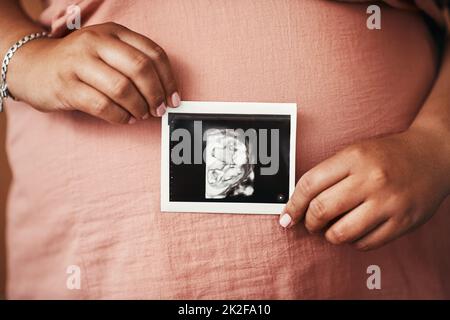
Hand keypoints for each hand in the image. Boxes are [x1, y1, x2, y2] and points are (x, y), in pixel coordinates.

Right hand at [7, 22, 180, 123]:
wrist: (33, 66)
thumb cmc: (80, 63)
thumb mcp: (107, 51)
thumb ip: (134, 64)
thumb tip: (166, 93)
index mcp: (113, 31)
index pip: (153, 53)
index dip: (169, 79)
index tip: (173, 99)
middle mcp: (96, 42)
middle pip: (140, 69)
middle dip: (156, 94)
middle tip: (159, 110)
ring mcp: (78, 63)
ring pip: (122, 88)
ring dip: (139, 107)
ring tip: (140, 115)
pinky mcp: (66, 86)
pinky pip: (102, 105)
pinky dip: (120, 116)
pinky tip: (124, 119)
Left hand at [279, 126, 449, 250]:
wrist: (431, 155)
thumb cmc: (386, 155)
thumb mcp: (353, 152)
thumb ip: (327, 174)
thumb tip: (298, 203)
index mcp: (353, 158)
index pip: (309, 184)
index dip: (293, 204)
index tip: (287, 217)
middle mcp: (370, 180)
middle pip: (321, 210)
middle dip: (309, 222)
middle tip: (310, 223)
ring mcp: (388, 202)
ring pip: (341, 233)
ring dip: (329, 235)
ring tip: (332, 228)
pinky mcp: (402, 222)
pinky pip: (365, 243)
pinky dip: (353, 241)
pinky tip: (355, 230)